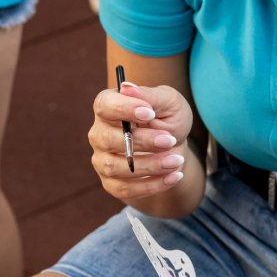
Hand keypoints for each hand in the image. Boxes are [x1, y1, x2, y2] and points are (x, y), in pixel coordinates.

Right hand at [88, 78, 194, 202]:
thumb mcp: (168, 102)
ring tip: (176, 161)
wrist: (174, 148)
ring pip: (115, 167)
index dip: (124, 109)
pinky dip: (152, 185)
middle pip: (107, 139)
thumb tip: (126, 87)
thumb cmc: (168, 118)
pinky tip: (174, 176)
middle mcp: (99, 133)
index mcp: (109, 107)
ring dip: (149, 166)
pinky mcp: (112, 183)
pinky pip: (125, 189)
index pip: (104, 105)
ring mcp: (102, 160)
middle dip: (141, 141)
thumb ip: (150, 96)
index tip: (150, 113)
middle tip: (169, 140)